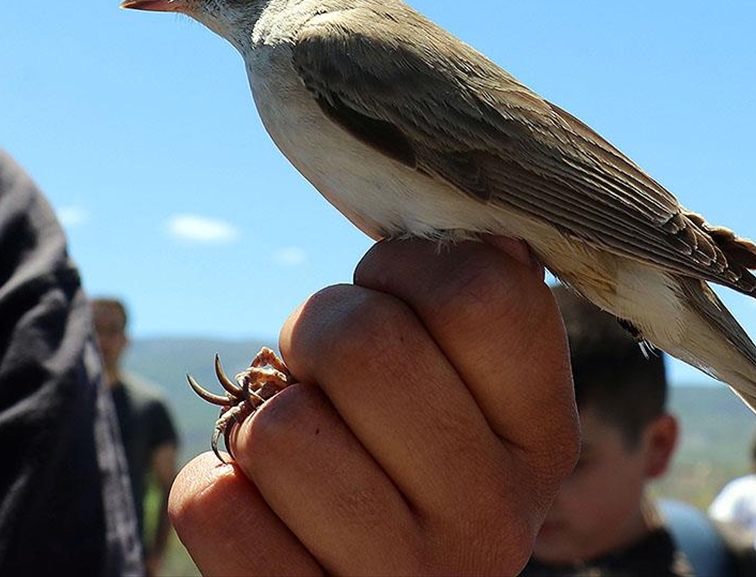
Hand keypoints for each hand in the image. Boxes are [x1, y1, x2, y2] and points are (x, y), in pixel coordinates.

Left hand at [168, 237, 579, 574]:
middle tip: (321, 372)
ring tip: (301, 451)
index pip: (478, 292)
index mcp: (543, 440)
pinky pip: (213, 504)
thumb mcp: (472, 398)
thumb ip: (473, 317)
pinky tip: (264, 510)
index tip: (387, 298)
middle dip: (314, 333)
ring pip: (279, 428)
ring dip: (263, 423)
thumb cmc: (411, 464)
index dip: (402, 269)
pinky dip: (217, 489)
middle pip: (363, 344)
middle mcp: (494, 519)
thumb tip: (480, 235)